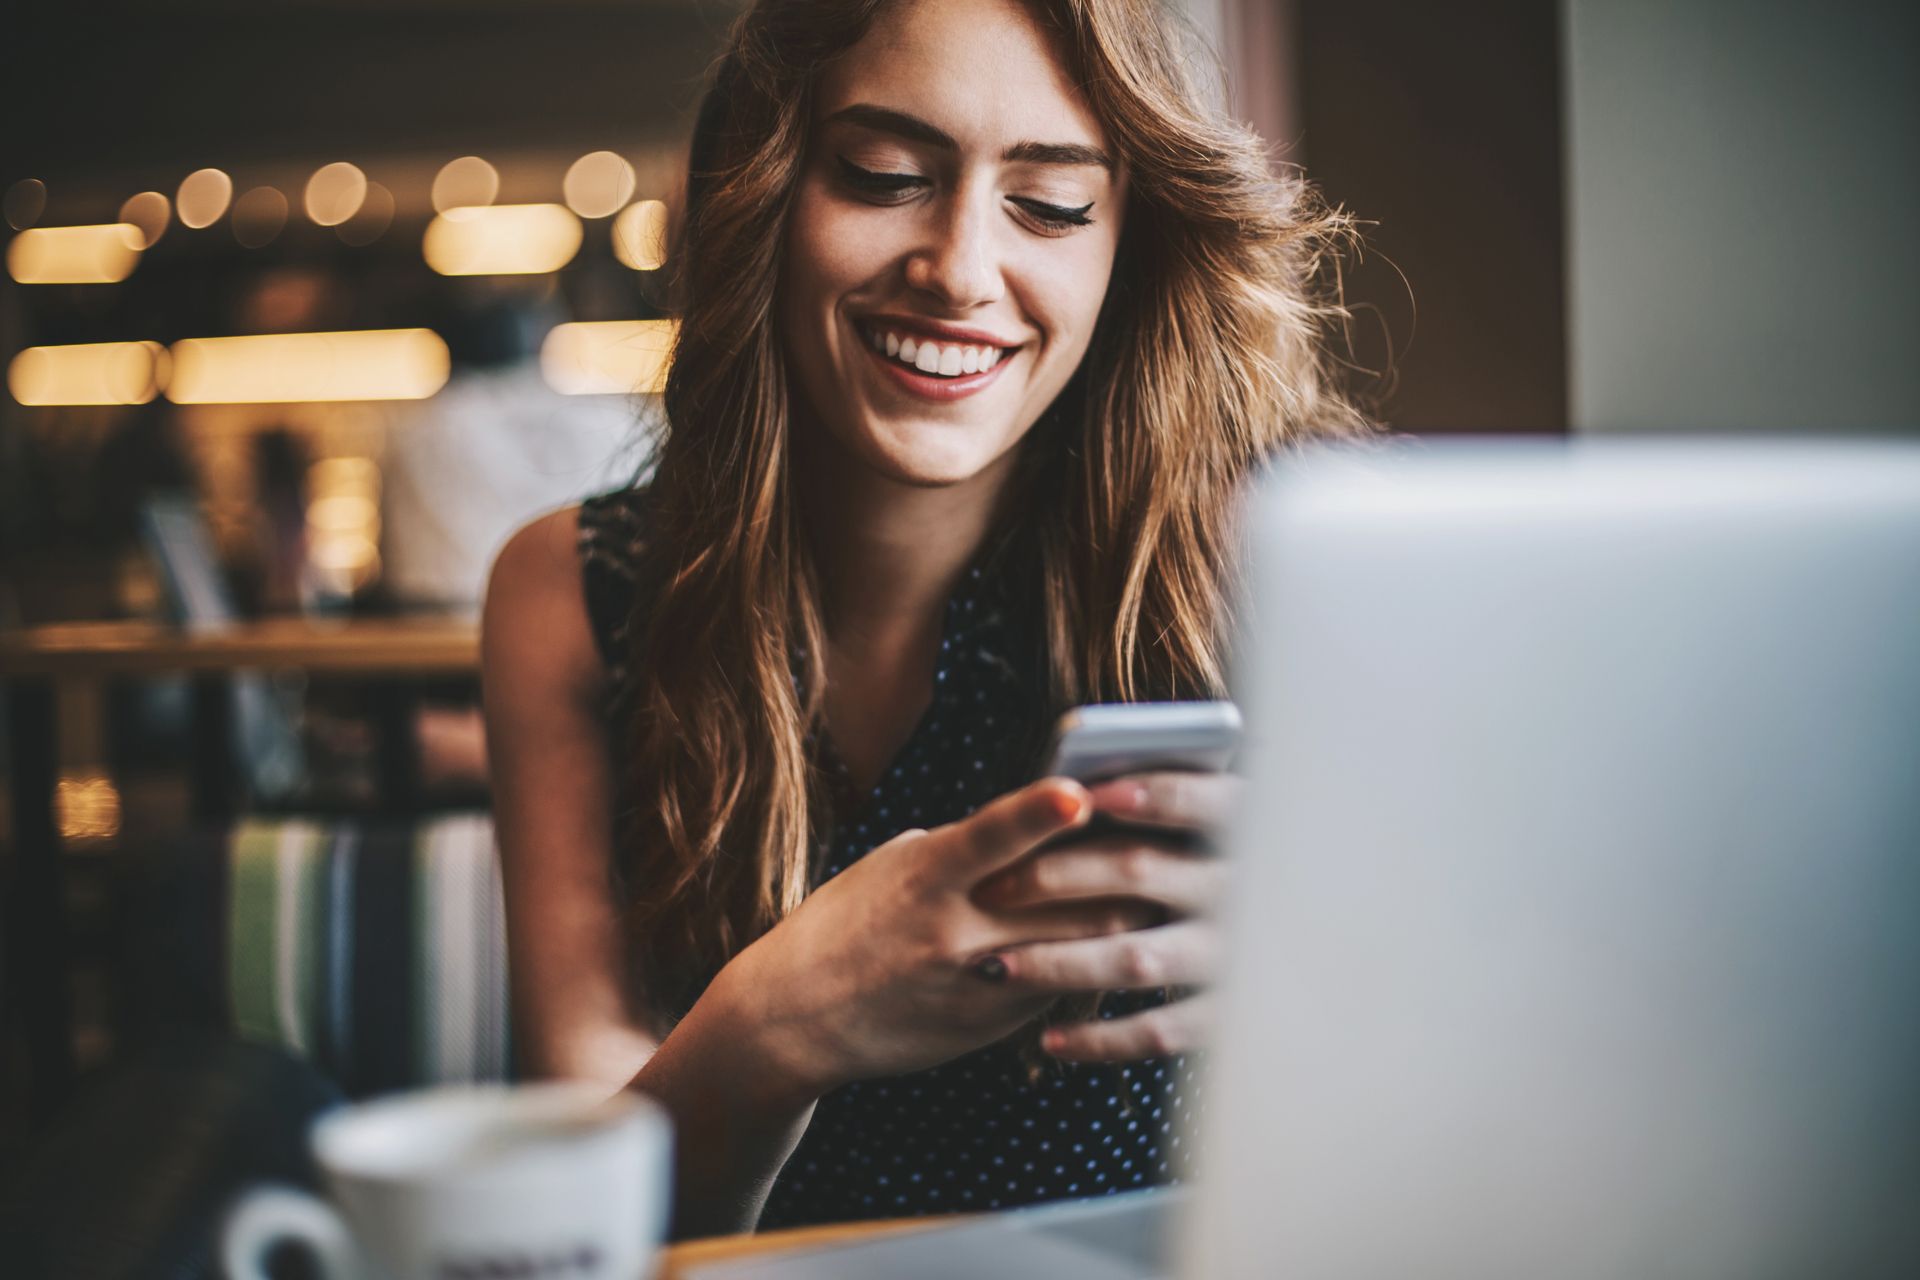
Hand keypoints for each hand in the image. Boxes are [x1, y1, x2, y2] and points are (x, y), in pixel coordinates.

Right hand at [717, 777, 1158, 1098]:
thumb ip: (969, 847)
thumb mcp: (898, 864)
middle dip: (1122, 865)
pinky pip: (1065, 983)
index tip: (1079, 791)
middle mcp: (954, 930)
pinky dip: (1091, 955)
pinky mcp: (993, 1024)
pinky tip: (1113, 937)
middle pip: (1063, 896)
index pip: (987, 838)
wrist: (801, 1015)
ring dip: (1125, 912)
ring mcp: (977, 983)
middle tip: (1169, 834)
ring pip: (1081, 944)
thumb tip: (1049, 823)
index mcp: (924, 875)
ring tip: (1166, 883)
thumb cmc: (853, 918)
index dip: (1037, 814)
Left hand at [971, 771, 1237, 1061]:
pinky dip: (1100, 1039)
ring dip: (1057, 962)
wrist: (1308, 959)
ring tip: (995, 965)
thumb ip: (1178, 808)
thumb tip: (1081, 790)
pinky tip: (1051, 1039)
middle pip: (1137, 871)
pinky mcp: (1229, 1016)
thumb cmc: (1243, 870)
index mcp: (1248, 830)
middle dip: (1053, 877)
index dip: (1142, 794)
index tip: (1081, 796)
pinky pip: (1157, 1032)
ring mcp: (1236, 957)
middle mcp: (1242, 891)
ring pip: (1134, 956)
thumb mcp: (1237, 828)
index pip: (1199, 800)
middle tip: (991, 889)